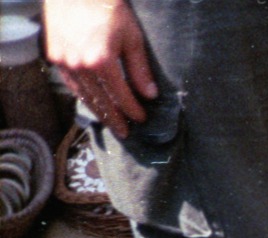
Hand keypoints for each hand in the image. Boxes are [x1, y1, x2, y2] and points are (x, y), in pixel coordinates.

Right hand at [43, 0, 155, 139]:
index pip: (121, 97)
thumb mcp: (132, 37)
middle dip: (115, 119)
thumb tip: (150, 95)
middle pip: (101, 101)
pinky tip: (92, 103)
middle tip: (125, 132)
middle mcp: (80, 66)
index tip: (142, 119)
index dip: (133, 111)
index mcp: (102, 62)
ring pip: (84, 95)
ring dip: (98, 111)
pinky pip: (71, 84)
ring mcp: (65, 62)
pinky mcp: (55, 56)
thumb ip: (139, 68)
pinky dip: (83, 96)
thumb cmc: (107, 8)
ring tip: (111, 122)